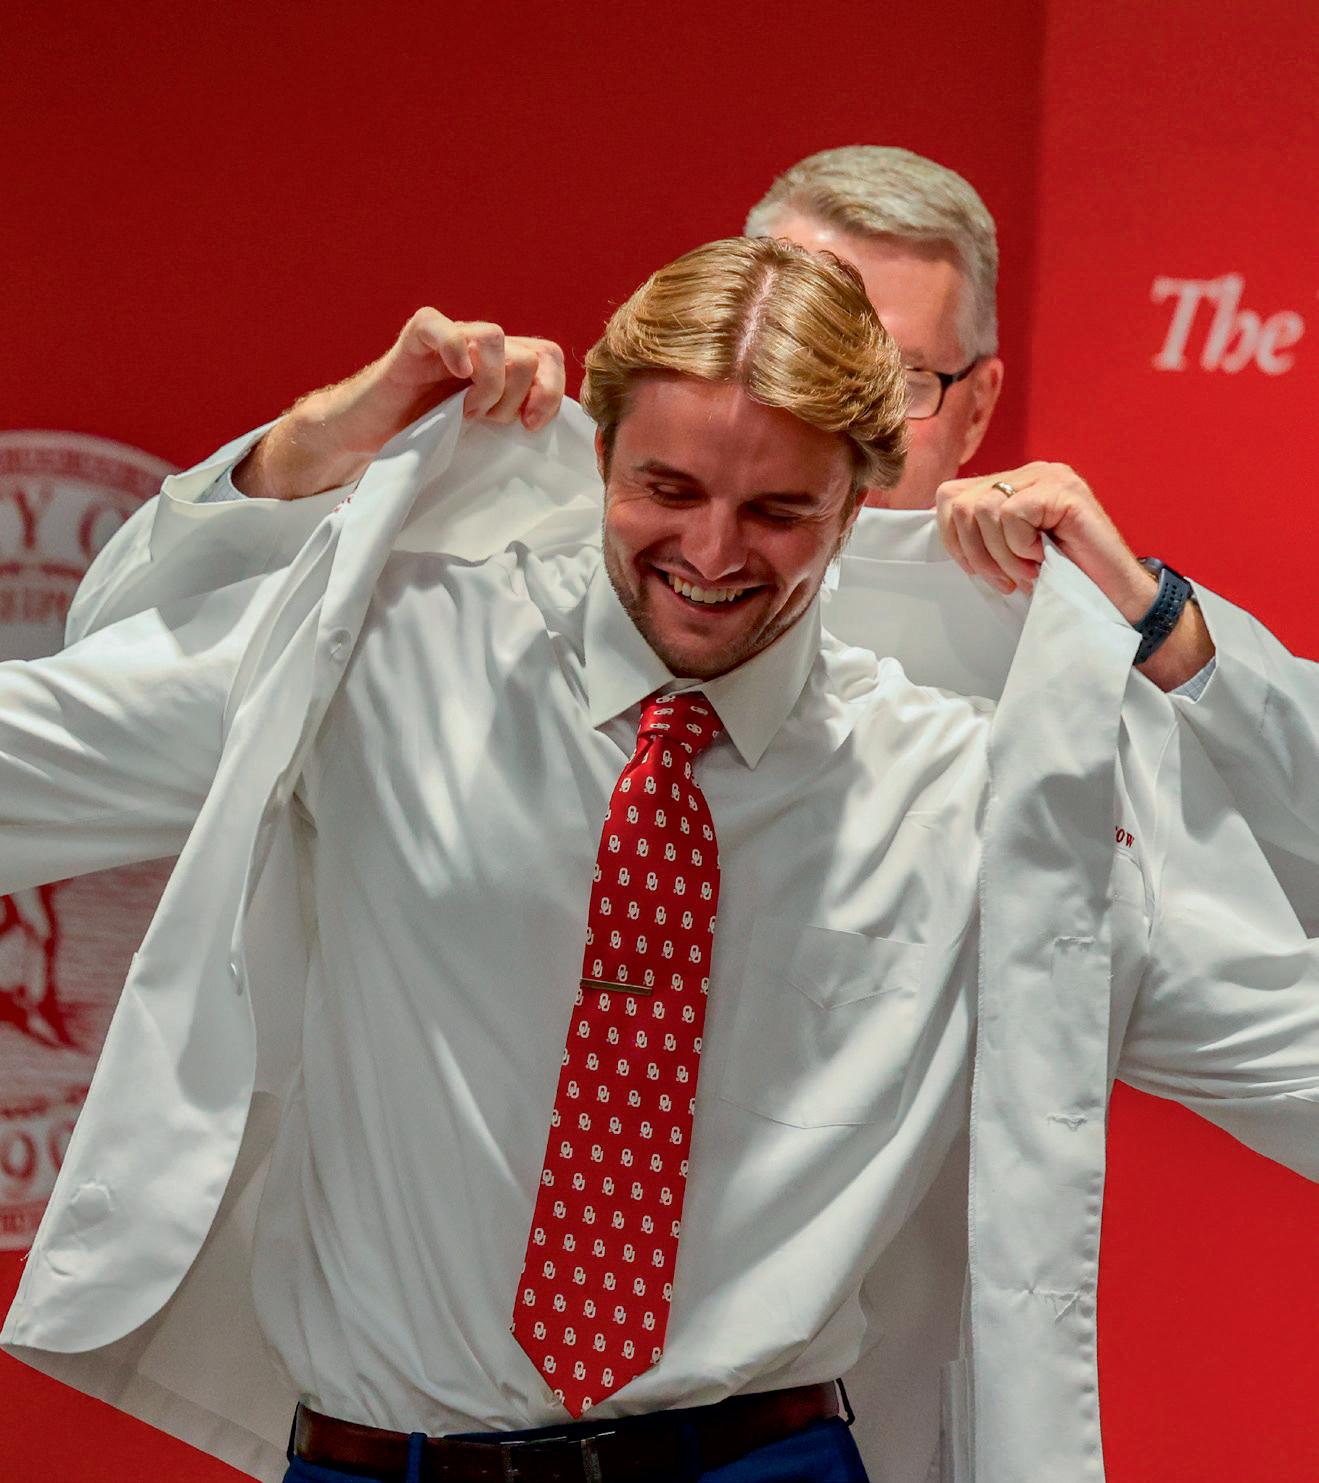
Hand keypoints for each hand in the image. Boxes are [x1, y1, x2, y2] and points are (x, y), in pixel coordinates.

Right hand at [235, 308, 565, 500]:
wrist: (370, 434)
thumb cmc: (427, 435)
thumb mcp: (485, 432)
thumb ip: (516, 418)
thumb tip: (551, 428)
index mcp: (501, 365)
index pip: (548, 356)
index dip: (551, 391)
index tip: (532, 427)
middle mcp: (480, 346)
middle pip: (528, 354)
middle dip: (515, 398)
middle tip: (488, 423)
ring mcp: (450, 338)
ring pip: (495, 338)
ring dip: (489, 384)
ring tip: (467, 412)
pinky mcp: (415, 339)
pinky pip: (443, 327)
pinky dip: (456, 350)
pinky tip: (455, 375)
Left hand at [936, 462, 1214, 689]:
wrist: (1112, 600)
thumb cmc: (1061, 581)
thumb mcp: (1008, 555)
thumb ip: (981, 534)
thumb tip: (943, 526)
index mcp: (1014, 484)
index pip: (950, 496)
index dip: (953, 539)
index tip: (978, 571)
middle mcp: (1031, 472)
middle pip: (961, 503)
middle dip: (976, 553)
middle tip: (1006, 579)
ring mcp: (1050, 476)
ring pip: (984, 509)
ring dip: (1001, 555)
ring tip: (1028, 571)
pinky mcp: (1065, 491)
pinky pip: (1012, 514)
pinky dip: (1020, 546)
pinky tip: (1043, 558)